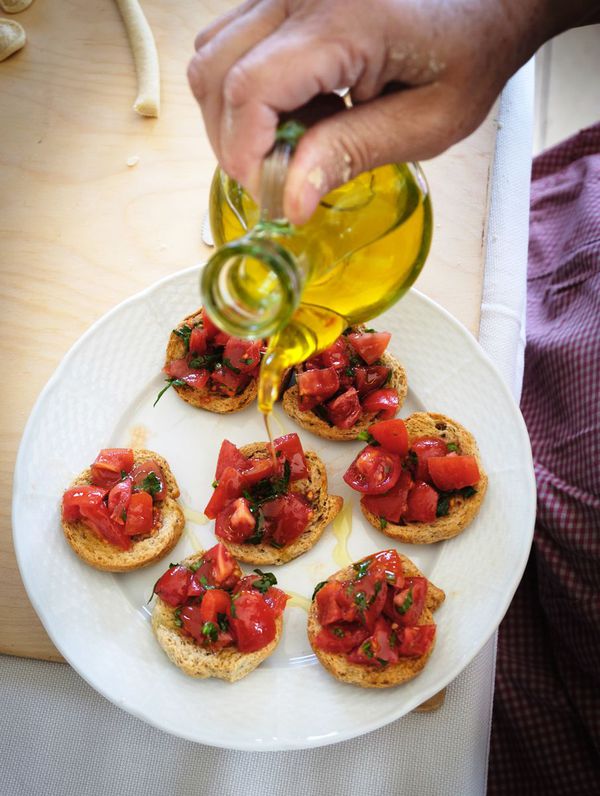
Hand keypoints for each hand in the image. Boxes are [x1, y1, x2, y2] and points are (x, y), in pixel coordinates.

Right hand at [188, 0, 592, 223]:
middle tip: (280, 178)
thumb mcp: (428, 121)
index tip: (271, 194)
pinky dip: (243, 91)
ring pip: (211, 58)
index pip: (252, 91)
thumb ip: (352, 153)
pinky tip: (294, 109)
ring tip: (295, 139)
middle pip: (215, 74)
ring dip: (234, 117)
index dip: (246, 155)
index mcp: (346, 22)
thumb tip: (291, 199)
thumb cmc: (469, 55)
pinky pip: (230, 43)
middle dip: (234, 143)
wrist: (484, 2)